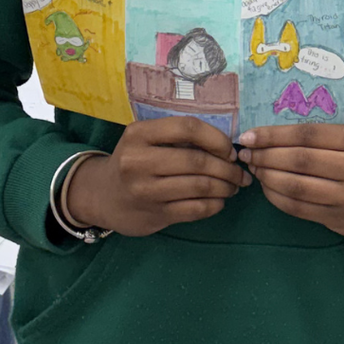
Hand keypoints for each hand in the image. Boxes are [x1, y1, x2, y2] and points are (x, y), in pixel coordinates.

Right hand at [64, 117, 251, 236]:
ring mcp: (146, 191)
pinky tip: (220, 201)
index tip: (229, 149)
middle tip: (240, 172)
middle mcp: (139, 161)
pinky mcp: (154, 215)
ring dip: (224, 187)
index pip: (187, 128)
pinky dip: (214, 205)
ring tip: (234, 186)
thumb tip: (226, 145)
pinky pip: (194, 209)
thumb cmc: (133, 160)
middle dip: (226, 167)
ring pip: (199, 187)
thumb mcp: (145, 139)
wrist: (103, 196)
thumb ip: (176, 137)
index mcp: (139, 134)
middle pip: (196, 161)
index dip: (215, 138)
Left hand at [238, 124, 343, 237]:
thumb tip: (264, 136)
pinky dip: (277, 197)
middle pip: (302, 160)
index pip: (309, 135)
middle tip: (247, 154)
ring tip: (254, 169)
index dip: (275, 135)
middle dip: (267, 156)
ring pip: (298, 187)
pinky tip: (266, 187)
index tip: (250, 136)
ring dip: (268, 177)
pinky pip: (300, 208)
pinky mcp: (340, 219)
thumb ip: (317, 137)